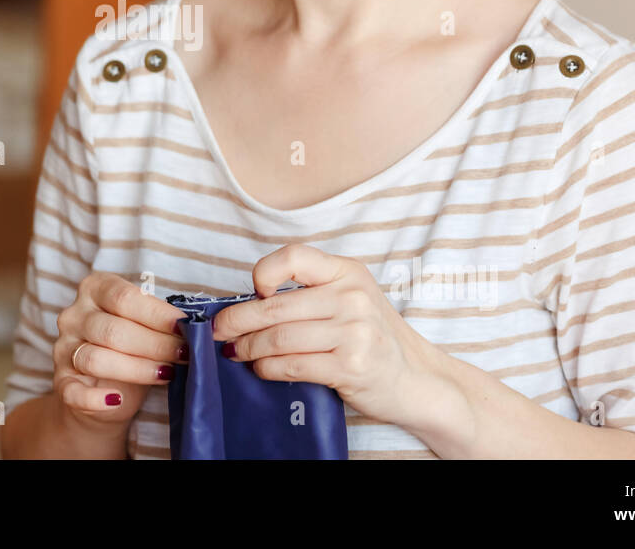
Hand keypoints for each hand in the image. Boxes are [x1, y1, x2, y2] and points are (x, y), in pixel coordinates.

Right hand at [53, 271, 187, 430]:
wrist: (104, 386)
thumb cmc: (131, 346)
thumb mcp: (144, 325)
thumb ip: (161, 323)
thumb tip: (197, 328)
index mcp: (94, 288)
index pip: (125, 297)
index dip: (157, 314)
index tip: (185, 327)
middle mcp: (74, 315)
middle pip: (113, 329)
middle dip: (155, 344)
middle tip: (185, 355)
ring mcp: (63, 348)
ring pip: (96, 358)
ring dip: (137, 369)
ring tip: (167, 374)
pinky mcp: (60, 382)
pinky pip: (73, 392)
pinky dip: (95, 398)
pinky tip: (117, 400)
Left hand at [210, 243, 440, 426]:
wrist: (415, 378)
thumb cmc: (372, 337)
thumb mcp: (349, 299)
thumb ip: (309, 293)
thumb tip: (246, 303)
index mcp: (347, 272)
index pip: (293, 256)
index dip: (264, 272)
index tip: (253, 292)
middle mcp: (351, 297)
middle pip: (275, 305)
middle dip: (237, 321)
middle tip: (219, 331)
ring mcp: (353, 332)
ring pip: (278, 338)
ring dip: (247, 348)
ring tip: (235, 353)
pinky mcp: (350, 366)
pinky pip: (291, 365)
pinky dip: (267, 368)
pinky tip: (260, 369)